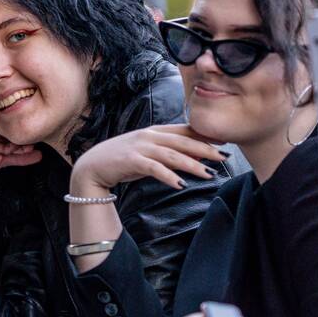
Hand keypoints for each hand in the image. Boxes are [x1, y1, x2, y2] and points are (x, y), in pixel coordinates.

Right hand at [70, 124, 224, 197]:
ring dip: (192, 165)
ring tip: (209, 174)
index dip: (204, 136)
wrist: (93, 166)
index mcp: (154, 131)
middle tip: (224, 157)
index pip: (184, 131)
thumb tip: (191, 156)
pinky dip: (169, 176)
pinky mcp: (131, 160)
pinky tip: (181, 184)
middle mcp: (149, 136)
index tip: (223, 143)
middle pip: (182, 142)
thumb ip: (166, 151)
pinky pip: (154, 168)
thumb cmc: (121, 160)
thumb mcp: (146, 152)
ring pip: (172, 155)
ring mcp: (140, 147)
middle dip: (205, 149)